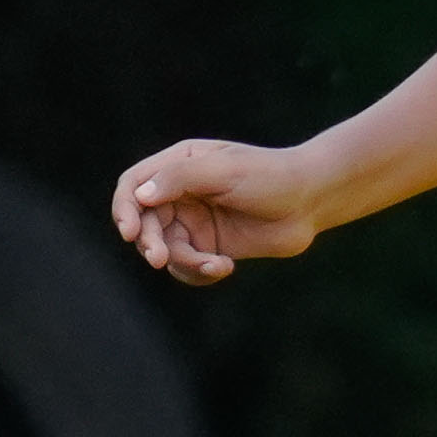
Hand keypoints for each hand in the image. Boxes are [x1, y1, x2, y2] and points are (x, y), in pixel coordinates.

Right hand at [110, 138, 326, 283]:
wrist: (311, 201)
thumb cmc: (270, 176)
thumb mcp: (224, 171)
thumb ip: (180, 178)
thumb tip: (140, 195)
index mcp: (179, 164)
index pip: (133, 185)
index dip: (124, 207)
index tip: (129, 230)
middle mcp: (181, 193)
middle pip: (145, 222)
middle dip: (150, 241)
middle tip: (159, 258)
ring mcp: (195, 221)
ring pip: (166, 249)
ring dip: (183, 262)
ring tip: (216, 265)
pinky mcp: (210, 246)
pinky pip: (188, 266)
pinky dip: (200, 271)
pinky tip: (225, 267)